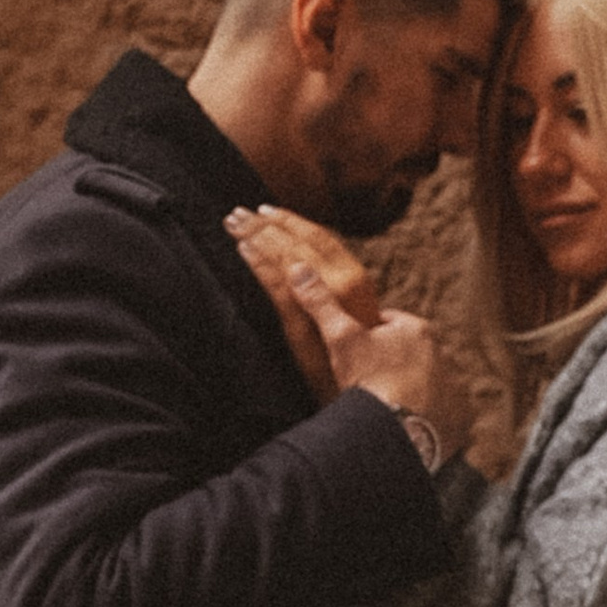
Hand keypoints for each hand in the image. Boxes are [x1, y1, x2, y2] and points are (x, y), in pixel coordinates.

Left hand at [225, 206, 383, 406]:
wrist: (371, 395)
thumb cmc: (361, 363)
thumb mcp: (353, 321)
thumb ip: (337, 296)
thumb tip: (310, 277)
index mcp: (356, 282)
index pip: (321, 240)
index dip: (293, 222)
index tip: (268, 210)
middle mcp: (345, 285)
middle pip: (301, 244)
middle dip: (268, 225)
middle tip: (240, 212)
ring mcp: (326, 304)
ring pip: (288, 258)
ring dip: (259, 236)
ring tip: (235, 223)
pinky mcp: (304, 326)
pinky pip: (278, 287)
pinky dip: (259, 264)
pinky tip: (243, 250)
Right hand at [276, 255, 471, 463]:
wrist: (394, 432)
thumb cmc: (368, 381)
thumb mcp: (340, 338)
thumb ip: (321, 302)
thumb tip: (297, 267)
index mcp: (418, 330)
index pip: (392, 326)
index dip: (371, 339)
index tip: (358, 356)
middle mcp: (444, 354)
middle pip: (412, 357)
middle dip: (395, 366)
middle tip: (370, 385)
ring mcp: (455, 388)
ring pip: (430, 385)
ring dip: (414, 394)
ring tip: (389, 410)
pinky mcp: (462, 418)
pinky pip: (447, 416)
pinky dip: (432, 420)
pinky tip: (410, 427)